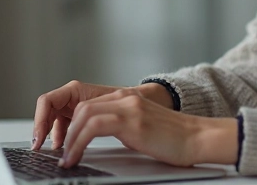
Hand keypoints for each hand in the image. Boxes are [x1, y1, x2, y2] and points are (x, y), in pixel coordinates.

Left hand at [32, 80, 173, 150]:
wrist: (198, 138)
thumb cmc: (173, 141)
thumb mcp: (140, 130)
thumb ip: (120, 128)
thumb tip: (95, 140)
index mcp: (126, 99)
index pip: (87, 105)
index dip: (70, 124)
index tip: (62, 143)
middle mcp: (125, 98)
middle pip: (81, 107)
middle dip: (64, 130)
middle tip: (57, 151)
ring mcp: (129, 107)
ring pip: (84, 115)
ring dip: (70, 139)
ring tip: (66, 159)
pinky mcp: (132, 120)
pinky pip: (93, 127)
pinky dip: (79, 142)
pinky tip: (76, 156)